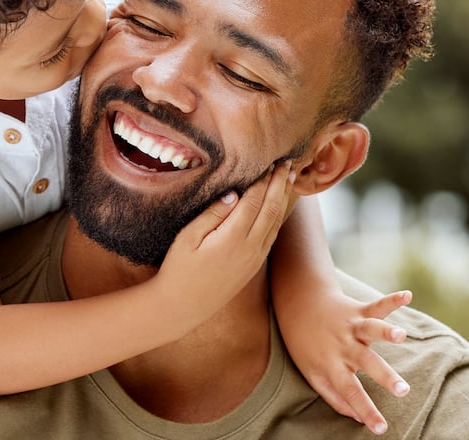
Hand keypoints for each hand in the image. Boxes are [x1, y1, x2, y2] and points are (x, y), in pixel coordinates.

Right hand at [153, 161, 293, 325]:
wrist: (183, 307)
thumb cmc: (179, 269)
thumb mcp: (188, 238)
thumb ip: (212, 214)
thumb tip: (234, 194)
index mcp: (233, 238)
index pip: (254, 201)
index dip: (263, 180)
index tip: (269, 161)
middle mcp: (250, 248)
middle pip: (271, 208)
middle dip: (280, 184)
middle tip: (287, 163)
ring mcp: (255, 258)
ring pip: (276, 222)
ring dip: (283, 198)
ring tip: (289, 178)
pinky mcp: (254, 266)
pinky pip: (272, 236)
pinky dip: (278, 216)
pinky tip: (279, 205)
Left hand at [282, 288, 413, 434]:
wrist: (298, 305)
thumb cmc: (306, 345)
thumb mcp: (313, 374)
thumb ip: (335, 397)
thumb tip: (358, 419)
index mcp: (332, 365)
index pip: (350, 393)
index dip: (366, 411)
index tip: (382, 428)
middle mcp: (343, 346)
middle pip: (366, 363)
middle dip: (385, 376)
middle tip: (403, 390)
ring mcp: (351, 326)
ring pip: (370, 329)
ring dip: (386, 331)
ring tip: (401, 335)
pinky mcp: (358, 310)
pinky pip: (376, 305)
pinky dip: (392, 300)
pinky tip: (407, 296)